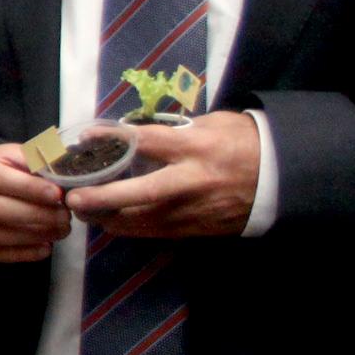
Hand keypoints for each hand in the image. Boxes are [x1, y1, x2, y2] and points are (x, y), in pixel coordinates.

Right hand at [0, 142, 69, 262]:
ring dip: (32, 236)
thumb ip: (29, 160)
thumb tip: (60, 171)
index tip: (57, 195)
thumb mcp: (4, 156)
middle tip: (64, 218)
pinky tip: (43, 249)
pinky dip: (20, 254)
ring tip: (58, 232)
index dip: (28, 188)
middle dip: (35, 215)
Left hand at [70, 111, 260, 240]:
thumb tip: (134, 134)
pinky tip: (112, 221)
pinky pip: (155, 232)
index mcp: (195, 147)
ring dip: (108, 218)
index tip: (85, 138)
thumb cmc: (244, 142)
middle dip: (101, 197)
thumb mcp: (212, 123)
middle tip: (72, 198)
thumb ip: (173, 130)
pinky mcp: (197, 229)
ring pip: (142, 221)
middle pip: (139, 193)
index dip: (111, 140)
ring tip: (83, 211)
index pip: (145, 142)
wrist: (282, 178)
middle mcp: (192, 181)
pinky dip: (130, 227)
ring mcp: (194, 209)